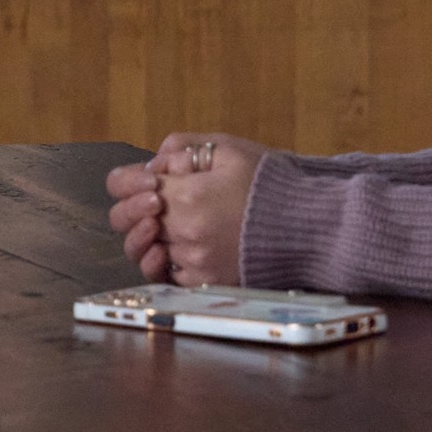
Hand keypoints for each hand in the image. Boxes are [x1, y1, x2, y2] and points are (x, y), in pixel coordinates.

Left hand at [106, 133, 264, 285]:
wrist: (310, 225)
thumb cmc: (270, 183)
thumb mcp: (228, 149)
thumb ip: (182, 148)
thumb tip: (153, 163)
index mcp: (185, 195)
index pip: (121, 186)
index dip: (125, 180)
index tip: (144, 179)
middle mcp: (184, 232)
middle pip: (127, 222)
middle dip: (132, 208)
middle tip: (152, 202)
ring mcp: (194, 261)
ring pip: (145, 251)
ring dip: (150, 236)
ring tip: (166, 224)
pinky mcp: (206, 282)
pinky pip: (168, 274)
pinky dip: (168, 260)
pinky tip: (181, 246)